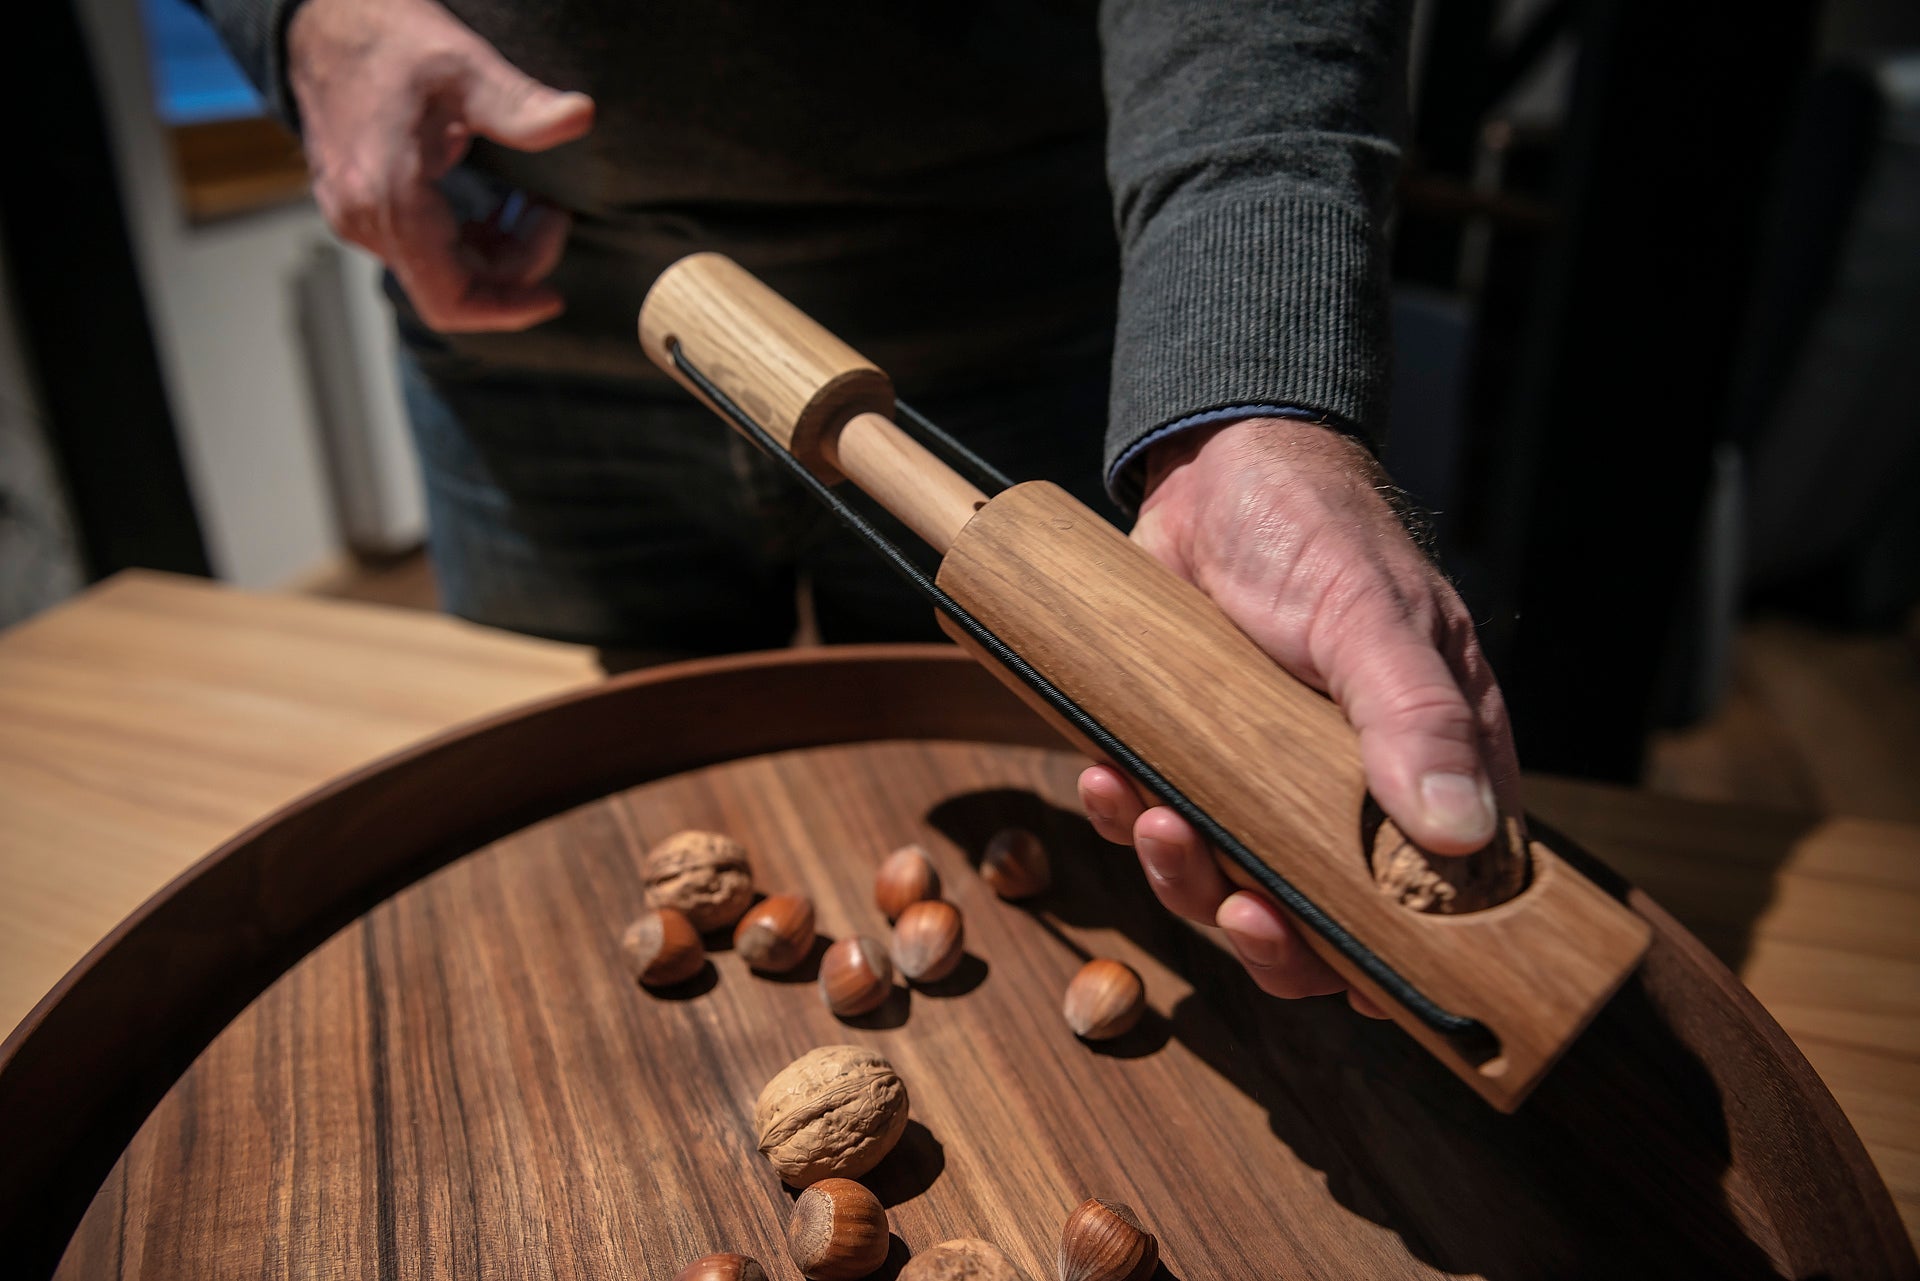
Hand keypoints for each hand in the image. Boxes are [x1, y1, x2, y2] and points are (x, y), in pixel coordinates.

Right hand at [287, 0, 594, 331]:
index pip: (450, 299)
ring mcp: (354, 216)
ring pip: (440, 270)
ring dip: (496, 250)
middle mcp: (363, 220)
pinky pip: (421, 248)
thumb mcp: (461, 65)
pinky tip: (498, 205)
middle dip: (516, 263)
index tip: (555, 296)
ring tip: (534, 203)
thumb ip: (519, 104)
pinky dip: (468, 239)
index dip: (508, 310)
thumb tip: (579, 117)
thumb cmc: (387, 35)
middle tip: (552, 211)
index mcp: (388, 199)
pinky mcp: (357, 205)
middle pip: (454, 287)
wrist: (317, 17)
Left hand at [1078, 418, 1520, 1015]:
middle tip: (1238, 906)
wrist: (1214, 465)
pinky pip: (1159, 824)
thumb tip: (1459, 830)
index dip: (1395, 959)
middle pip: (1323, 921)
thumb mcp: (1370, 614)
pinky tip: (1109, 785)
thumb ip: (1414, 716)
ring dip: (1188, 879)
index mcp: (1430, 766)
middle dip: (1273, 936)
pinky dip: (1128, 821)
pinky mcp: (1189, 759)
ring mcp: (1263, 782)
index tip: (1345, 974)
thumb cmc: (1319, 528)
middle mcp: (1350, 792)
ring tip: (1155, 819)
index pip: (1436, 903)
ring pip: (1231, 884)